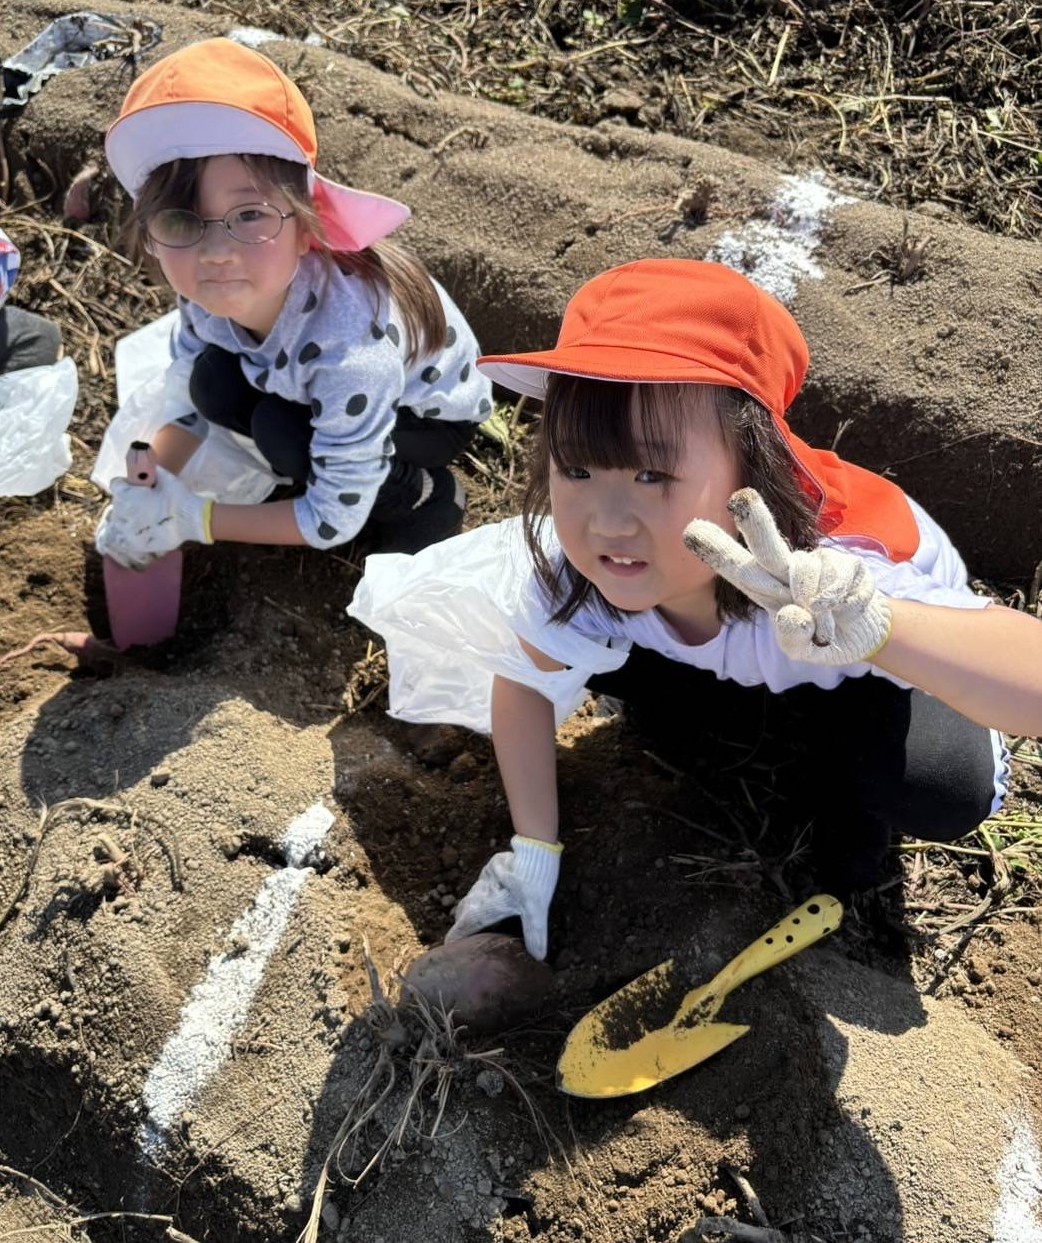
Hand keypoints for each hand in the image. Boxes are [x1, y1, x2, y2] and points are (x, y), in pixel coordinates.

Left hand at [95, 467, 213, 568]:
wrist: (191, 519)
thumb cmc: (178, 496)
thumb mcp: (164, 478)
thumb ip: (151, 474)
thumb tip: (147, 471)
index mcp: (125, 494)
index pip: (116, 485)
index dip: (126, 484)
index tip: (134, 486)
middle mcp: (122, 512)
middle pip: (117, 504)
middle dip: (127, 502)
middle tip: (142, 503)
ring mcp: (128, 530)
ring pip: (118, 523)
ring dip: (125, 519)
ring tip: (138, 519)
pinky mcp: (136, 543)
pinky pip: (123, 540)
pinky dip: (128, 536)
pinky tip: (137, 533)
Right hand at [446, 835, 561, 960]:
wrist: (532, 852)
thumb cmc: (532, 883)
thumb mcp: (535, 912)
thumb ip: (535, 935)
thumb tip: (539, 957)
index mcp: (481, 909)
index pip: (458, 930)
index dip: (455, 944)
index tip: (456, 954)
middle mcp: (476, 896)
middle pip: (462, 917)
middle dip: (464, 929)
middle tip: (472, 942)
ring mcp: (481, 883)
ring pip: (470, 902)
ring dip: (473, 913)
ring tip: (483, 926)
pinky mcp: (488, 873)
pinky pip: (479, 890)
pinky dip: (481, 901)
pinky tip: (494, 905)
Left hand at [683, 487, 891, 665]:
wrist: (863, 634)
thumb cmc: (820, 638)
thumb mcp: (802, 649)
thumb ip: (794, 638)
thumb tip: (793, 613)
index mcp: (765, 589)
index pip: (737, 569)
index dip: (717, 551)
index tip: (690, 530)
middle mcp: (787, 569)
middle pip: (767, 546)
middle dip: (755, 523)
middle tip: (740, 498)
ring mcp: (818, 563)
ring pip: (809, 574)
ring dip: (817, 607)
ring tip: (826, 623)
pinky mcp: (848, 564)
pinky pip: (838, 581)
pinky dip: (839, 602)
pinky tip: (843, 609)